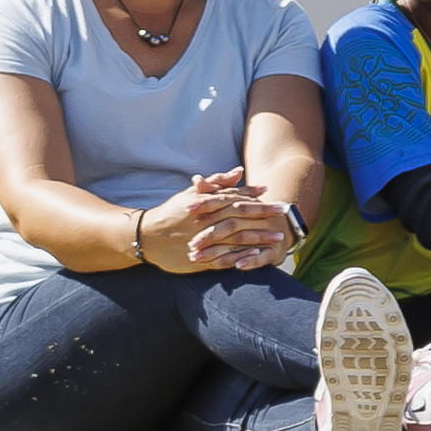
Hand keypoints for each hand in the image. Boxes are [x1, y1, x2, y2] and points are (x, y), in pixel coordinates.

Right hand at [140, 171, 287, 271]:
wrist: (146, 236)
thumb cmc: (173, 212)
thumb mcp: (192, 193)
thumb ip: (217, 182)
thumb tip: (239, 171)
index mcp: (206, 204)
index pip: (235, 199)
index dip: (256, 199)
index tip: (275, 198)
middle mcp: (206, 221)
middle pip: (240, 217)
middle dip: (263, 217)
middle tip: (283, 216)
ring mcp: (203, 240)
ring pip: (234, 239)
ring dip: (258, 239)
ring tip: (277, 239)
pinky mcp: (199, 259)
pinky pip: (222, 259)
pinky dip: (239, 257)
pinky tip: (256, 257)